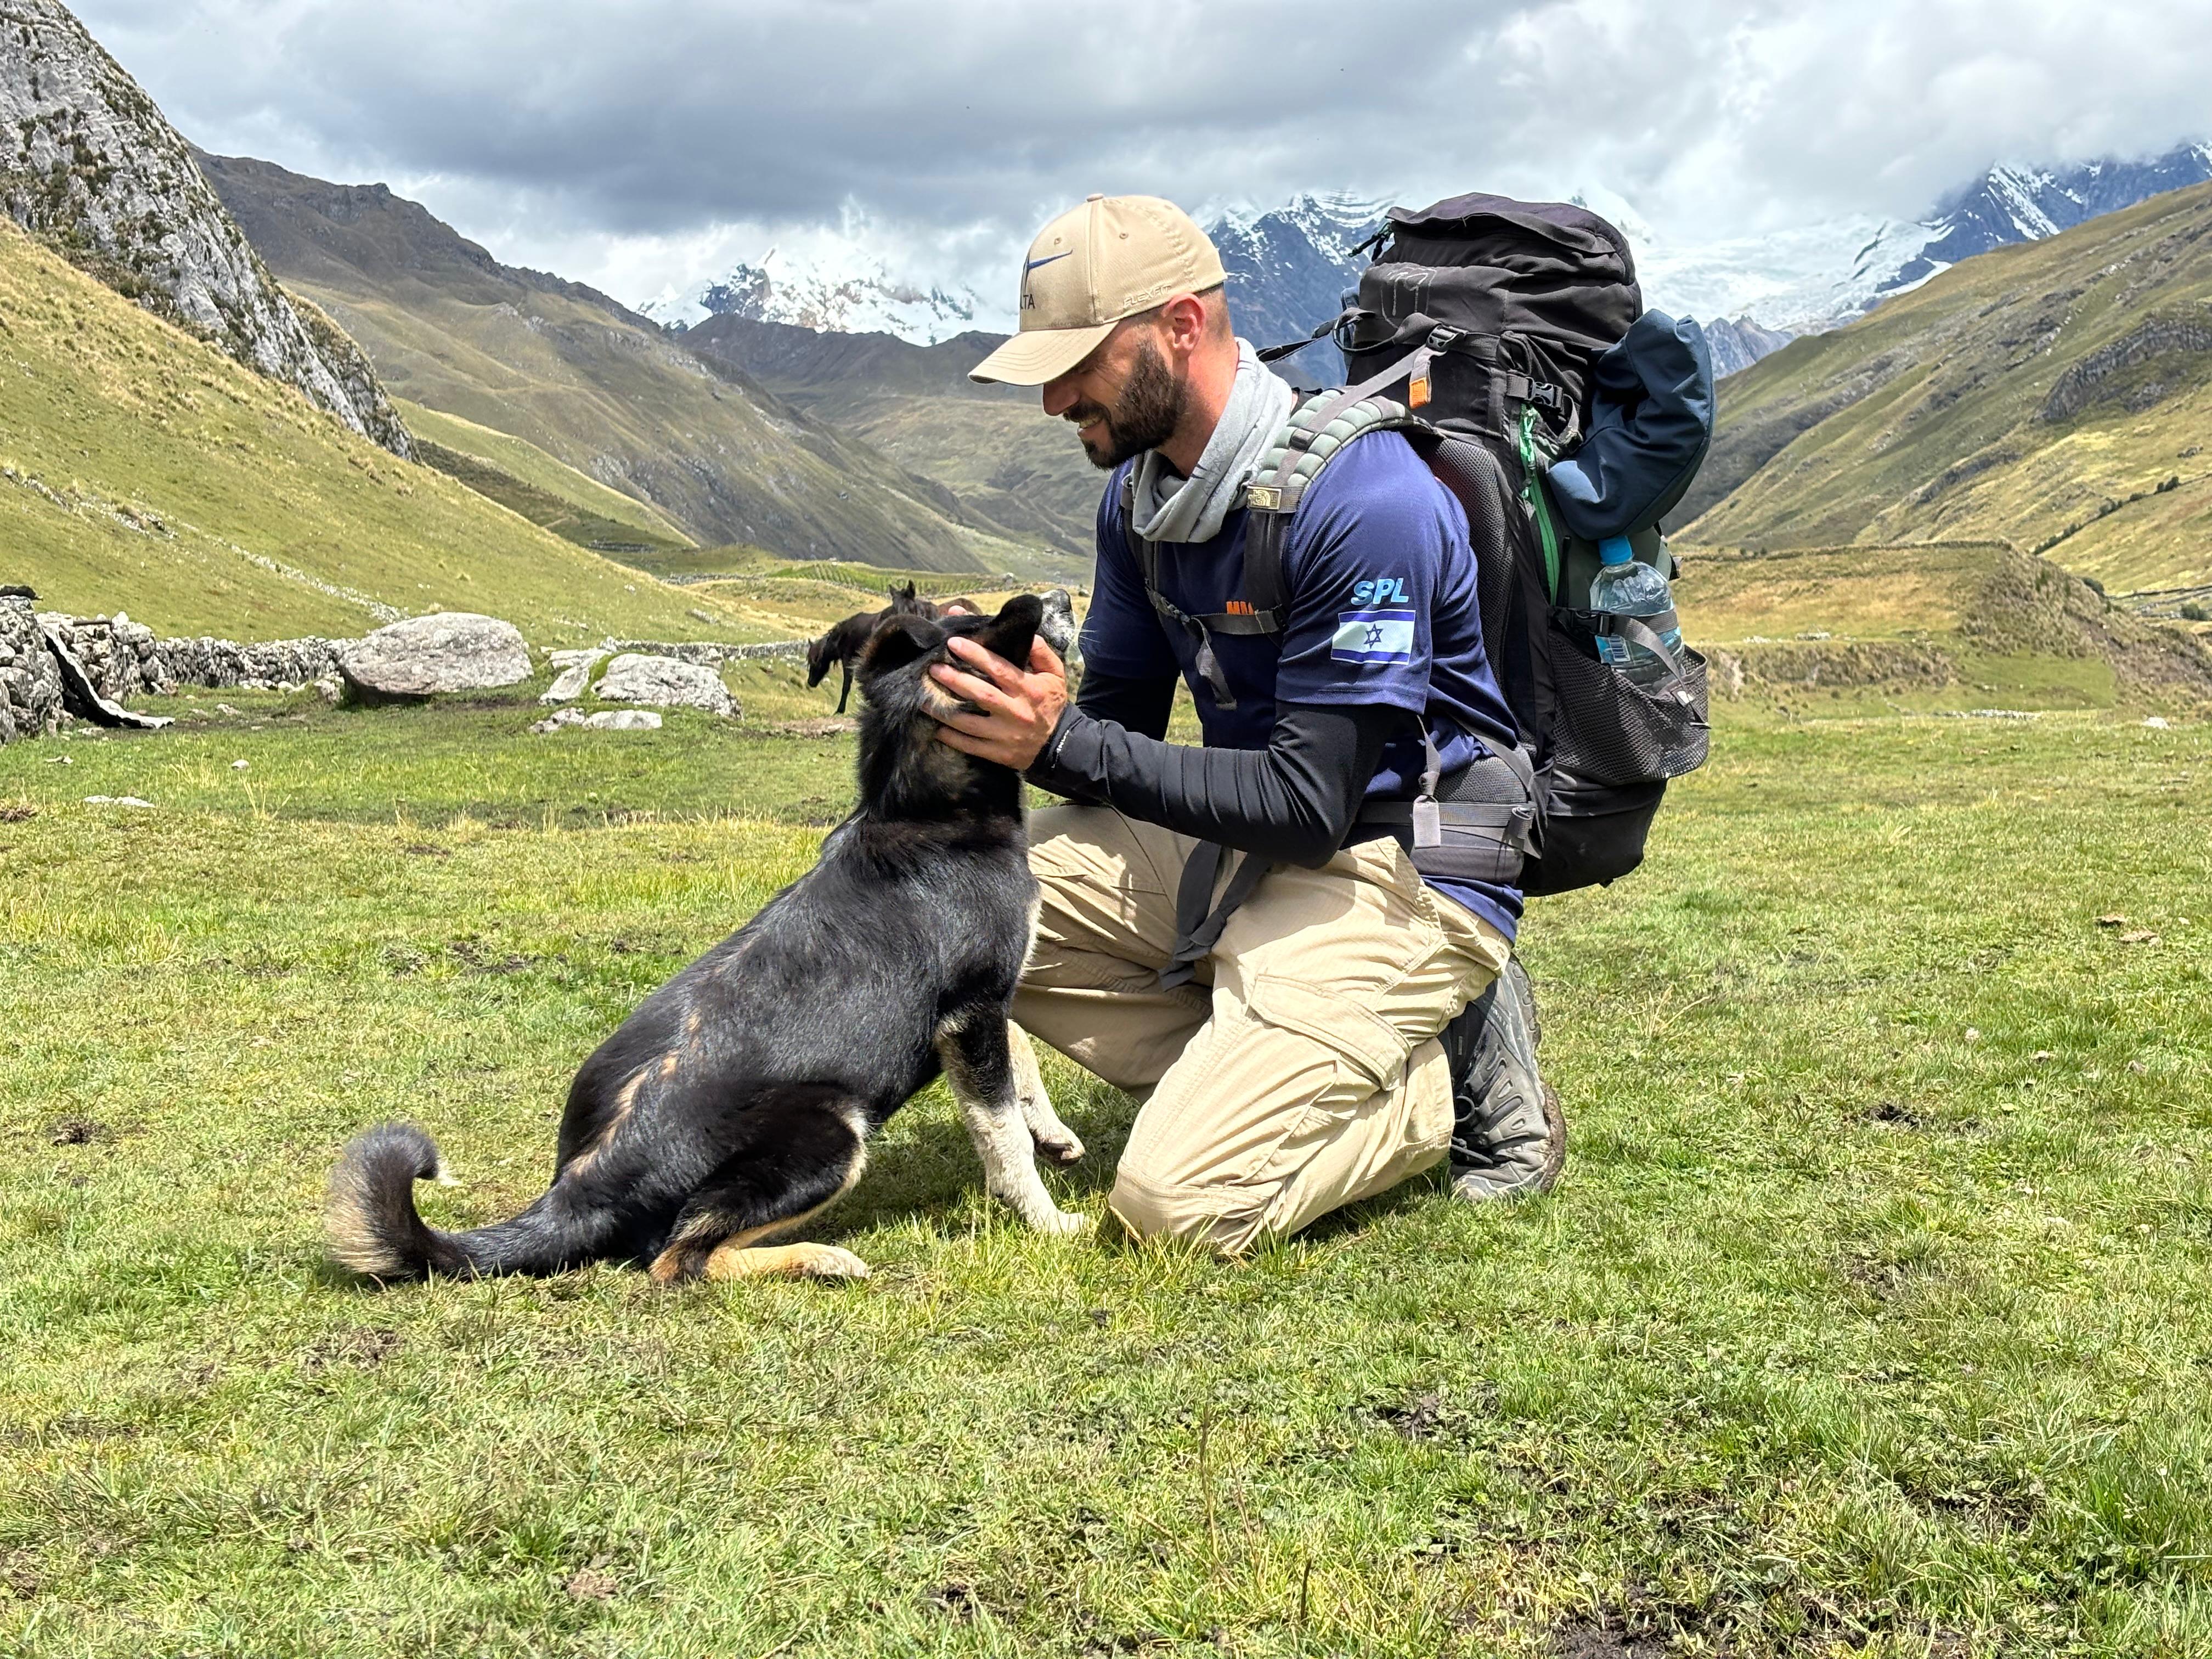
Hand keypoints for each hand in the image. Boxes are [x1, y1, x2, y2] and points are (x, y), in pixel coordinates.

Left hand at [928, 636, 1068, 769]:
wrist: (1060, 744)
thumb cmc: (1050, 703)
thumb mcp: (1055, 674)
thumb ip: (1041, 652)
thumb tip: (1025, 633)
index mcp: (1028, 689)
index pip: (999, 669)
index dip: (975, 654)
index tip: (953, 642)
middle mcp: (1016, 711)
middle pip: (980, 694)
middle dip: (953, 680)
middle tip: (932, 668)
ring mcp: (1005, 735)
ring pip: (969, 722)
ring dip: (943, 710)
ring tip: (923, 699)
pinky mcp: (998, 754)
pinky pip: (969, 746)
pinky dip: (951, 738)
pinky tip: (935, 727)